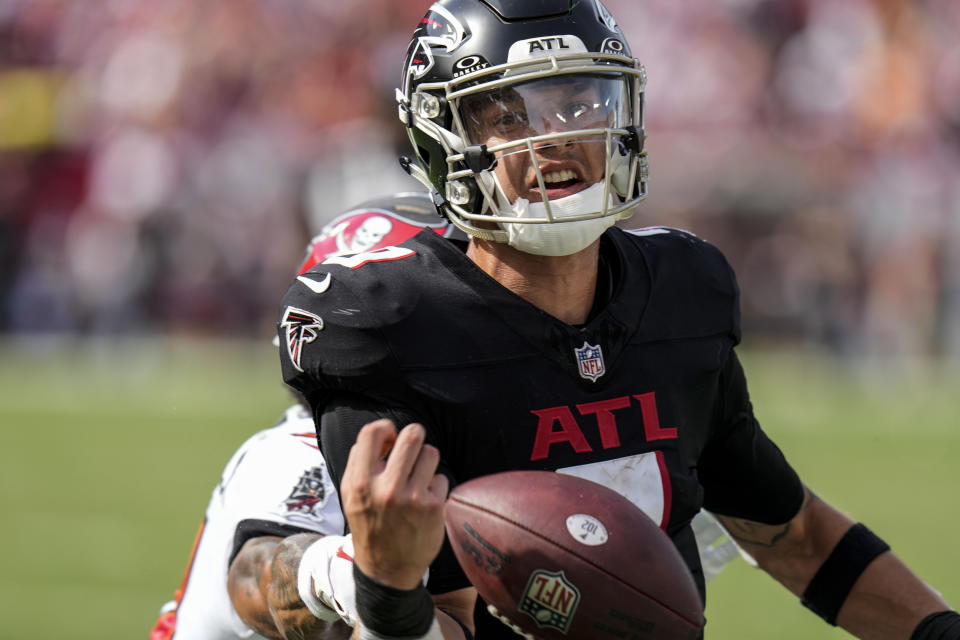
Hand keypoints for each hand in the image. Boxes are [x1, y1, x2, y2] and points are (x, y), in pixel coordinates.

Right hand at [340, 419, 448, 589]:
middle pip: (411, 435)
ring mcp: (412, 498)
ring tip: (418, 477)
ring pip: (431, 452)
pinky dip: (435, 486)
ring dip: (426, 461)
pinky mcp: (434, 507)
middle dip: (414, 437)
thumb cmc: (370, 524)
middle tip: (412, 449)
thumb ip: (361, 462)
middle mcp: (386, 489)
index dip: (385, 429)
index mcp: (360, 483)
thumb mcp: (352, 495)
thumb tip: (383, 433)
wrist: (386, 569)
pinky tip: (425, 501)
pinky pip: (441, 477)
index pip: (372, 432)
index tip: (390, 440)